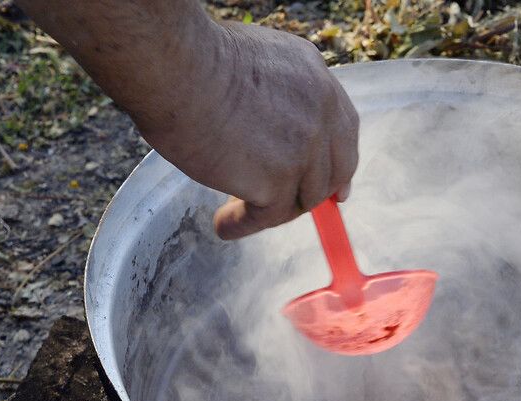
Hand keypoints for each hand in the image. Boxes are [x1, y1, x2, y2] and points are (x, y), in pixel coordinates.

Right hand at [139, 23, 359, 239]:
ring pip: (300, 198)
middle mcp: (320, 113)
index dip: (337, 163)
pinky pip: (268, 216)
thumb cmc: (195, 55)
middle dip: (313, 195)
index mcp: (316, 79)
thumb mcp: (258, 58)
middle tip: (284, 207)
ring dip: (270, 209)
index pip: (343, 131)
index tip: (336, 189)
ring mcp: (304, 149)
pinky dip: (244, 224)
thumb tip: (269, 126)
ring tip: (235, 211)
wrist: (177, 65)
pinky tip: (224, 224)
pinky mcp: (278, 180)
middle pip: (331, 171)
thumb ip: (279, 90)